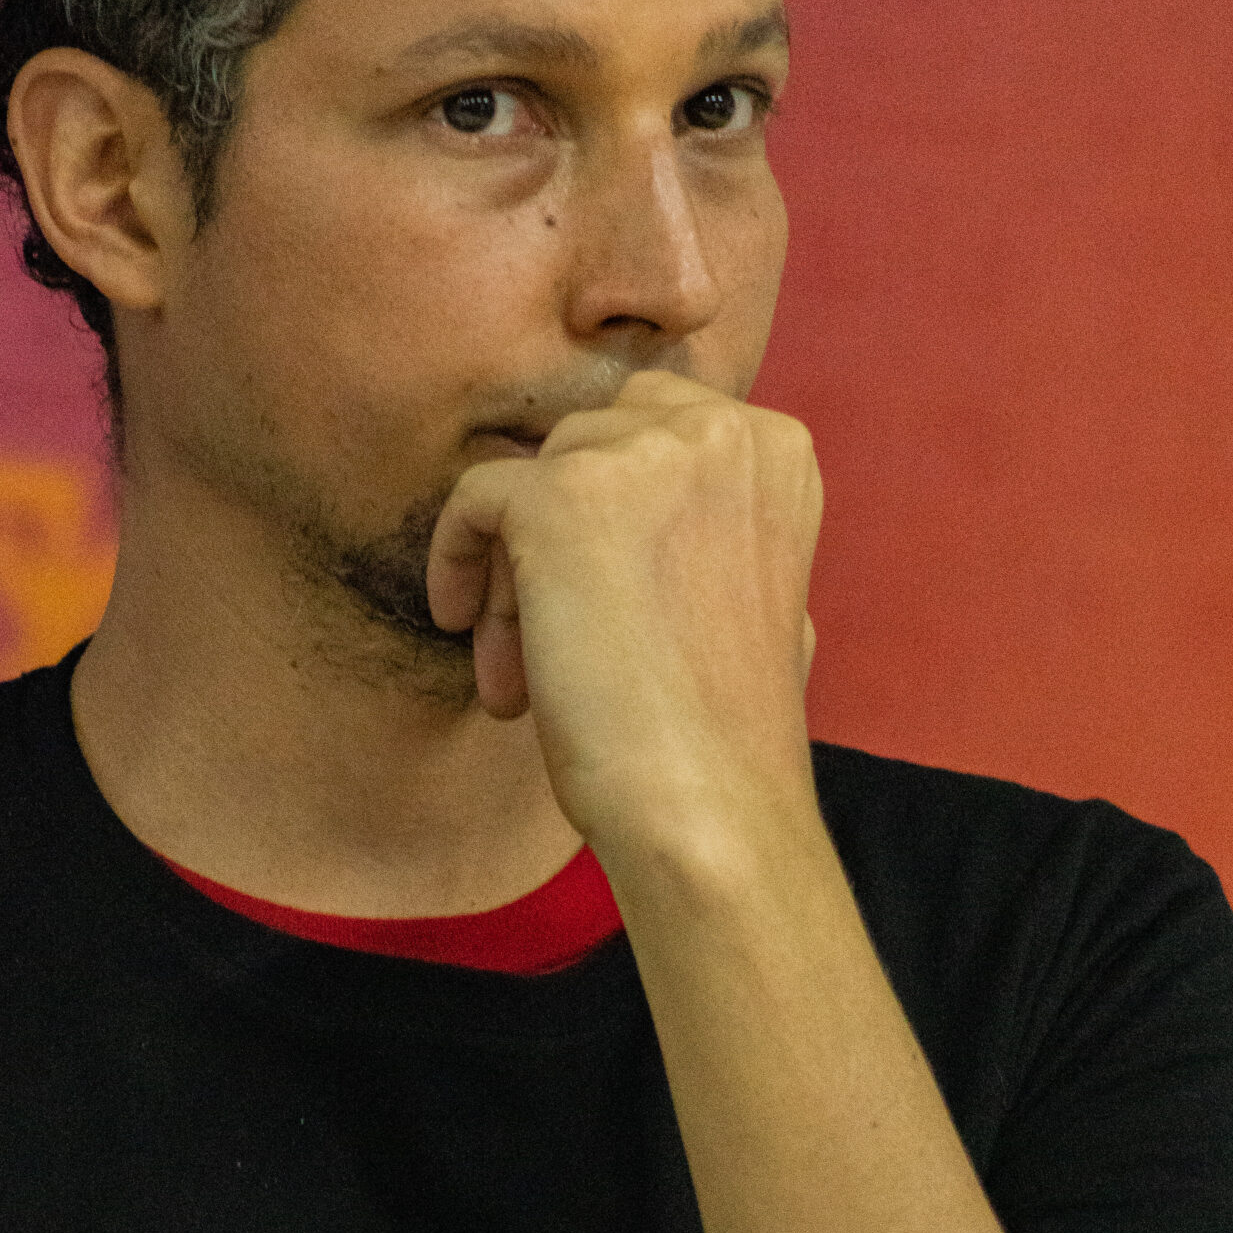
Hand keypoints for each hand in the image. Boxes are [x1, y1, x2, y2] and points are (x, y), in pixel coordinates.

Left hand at [426, 369, 822, 853]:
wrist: (710, 804)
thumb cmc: (728, 726)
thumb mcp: (755, 590)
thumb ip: (707, 521)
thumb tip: (629, 512)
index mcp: (776, 448)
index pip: (652, 428)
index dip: (612, 512)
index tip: (600, 599)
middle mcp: (721, 430)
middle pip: (587, 447)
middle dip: (559, 541)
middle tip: (546, 644)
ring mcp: (644, 453)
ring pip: (533, 481)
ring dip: (515, 573)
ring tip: (521, 673)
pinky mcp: (564, 494)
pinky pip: (476, 497)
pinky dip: (456, 558)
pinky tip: (467, 630)